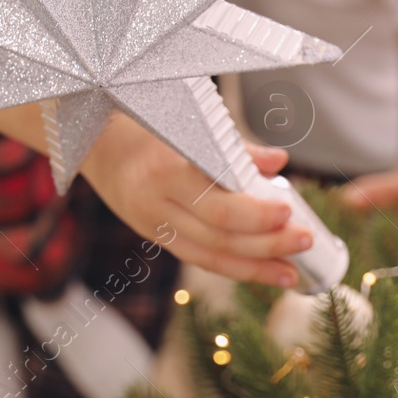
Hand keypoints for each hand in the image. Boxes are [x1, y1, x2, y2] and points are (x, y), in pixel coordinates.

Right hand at [80, 115, 311, 288]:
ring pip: (209, 256)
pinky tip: (261, 271)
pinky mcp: (153, 236)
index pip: (217, 204)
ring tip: (291, 274)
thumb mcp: (188, 126)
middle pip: (219, 236)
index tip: (289, 212)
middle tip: (306, 241)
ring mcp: (151, 225)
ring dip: (255, 268)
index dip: (256, 215)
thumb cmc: (147, 123)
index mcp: (165, 171)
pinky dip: (232, 267)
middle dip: (267, 244)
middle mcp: (155, 204)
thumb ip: (234, 148)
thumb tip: (280, 162)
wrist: (92, 140)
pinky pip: (197, 257)